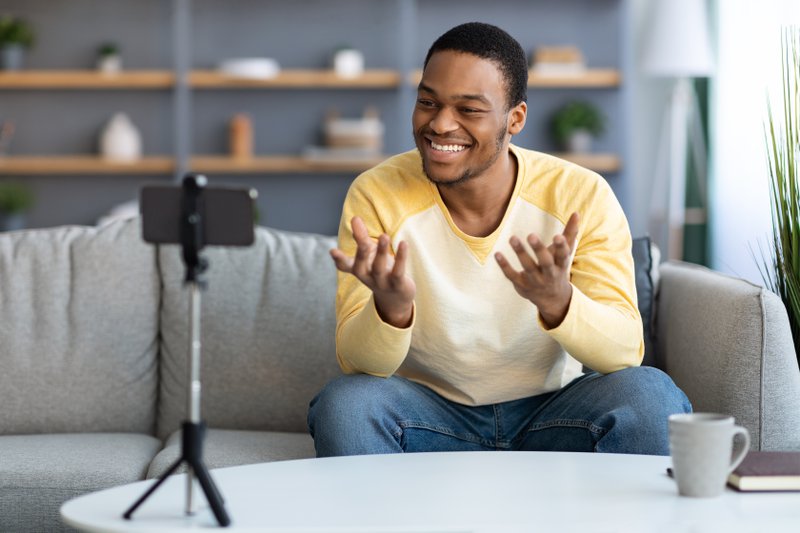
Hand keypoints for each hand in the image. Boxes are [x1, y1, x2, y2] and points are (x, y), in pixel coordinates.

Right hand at [330, 216, 415, 327]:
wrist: (395, 297)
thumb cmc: (379, 270)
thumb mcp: (369, 254)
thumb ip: (361, 237)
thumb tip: (354, 218)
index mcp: (358, 269)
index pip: (344, 266)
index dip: (339, 259)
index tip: (333, 251)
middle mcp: (367, 276)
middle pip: (360, 265)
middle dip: (361, 251)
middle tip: (363, 239)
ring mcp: (381, 282)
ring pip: (379, 267)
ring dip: (380, 251)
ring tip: (384, 235)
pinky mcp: (397, 284)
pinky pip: (398, 271)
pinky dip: (401, 257)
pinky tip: (403, 243)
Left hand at [494, 212, 579, 327]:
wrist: (553, 299)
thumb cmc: (557, 268)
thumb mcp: (565, 253)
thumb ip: (570, 233)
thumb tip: (576, 213)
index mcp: (561, 264)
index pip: (563, 255)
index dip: (561, 246)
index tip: (558, 236)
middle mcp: (549, 274)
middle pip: (545, 262)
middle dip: (538, 249)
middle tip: (531, 235)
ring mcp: (535, 280)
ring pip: (528, 267)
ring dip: (520, 252)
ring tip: (512, 238)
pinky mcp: (522, 285)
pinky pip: (512, 275)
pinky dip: (504, 266)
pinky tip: (497, 254)